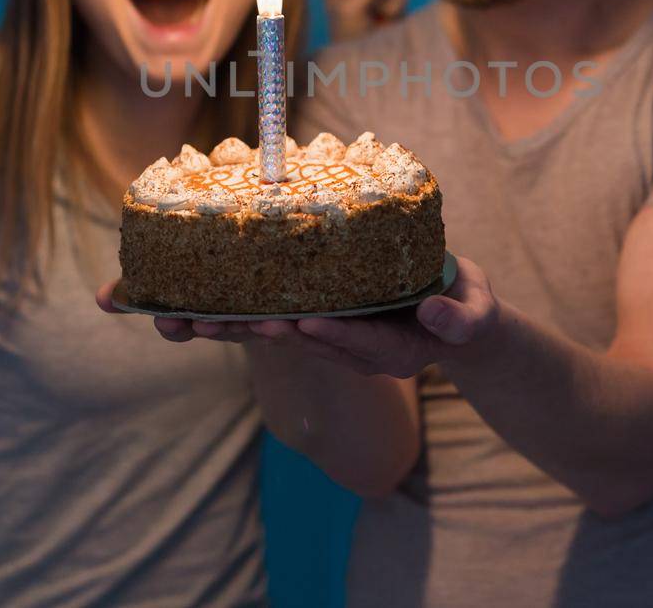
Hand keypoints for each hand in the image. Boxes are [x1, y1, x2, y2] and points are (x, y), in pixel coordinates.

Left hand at [98, 256, 500, 377]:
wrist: (453, 320)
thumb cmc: (467, 308)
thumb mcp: (476, 312)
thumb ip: (462, 318)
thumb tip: (437, 314)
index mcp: (389, 350)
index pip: (355, 341)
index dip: (330, 332)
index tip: (300, 322)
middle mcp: (350, 349)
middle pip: (296, 341)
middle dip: (248, 332)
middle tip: (203, 323)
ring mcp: (329, 336)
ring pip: (271, 331)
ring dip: (223, 325)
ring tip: (176, 319)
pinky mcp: (314, 320)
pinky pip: (268, 315)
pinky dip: (230, 309)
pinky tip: (189, 302)